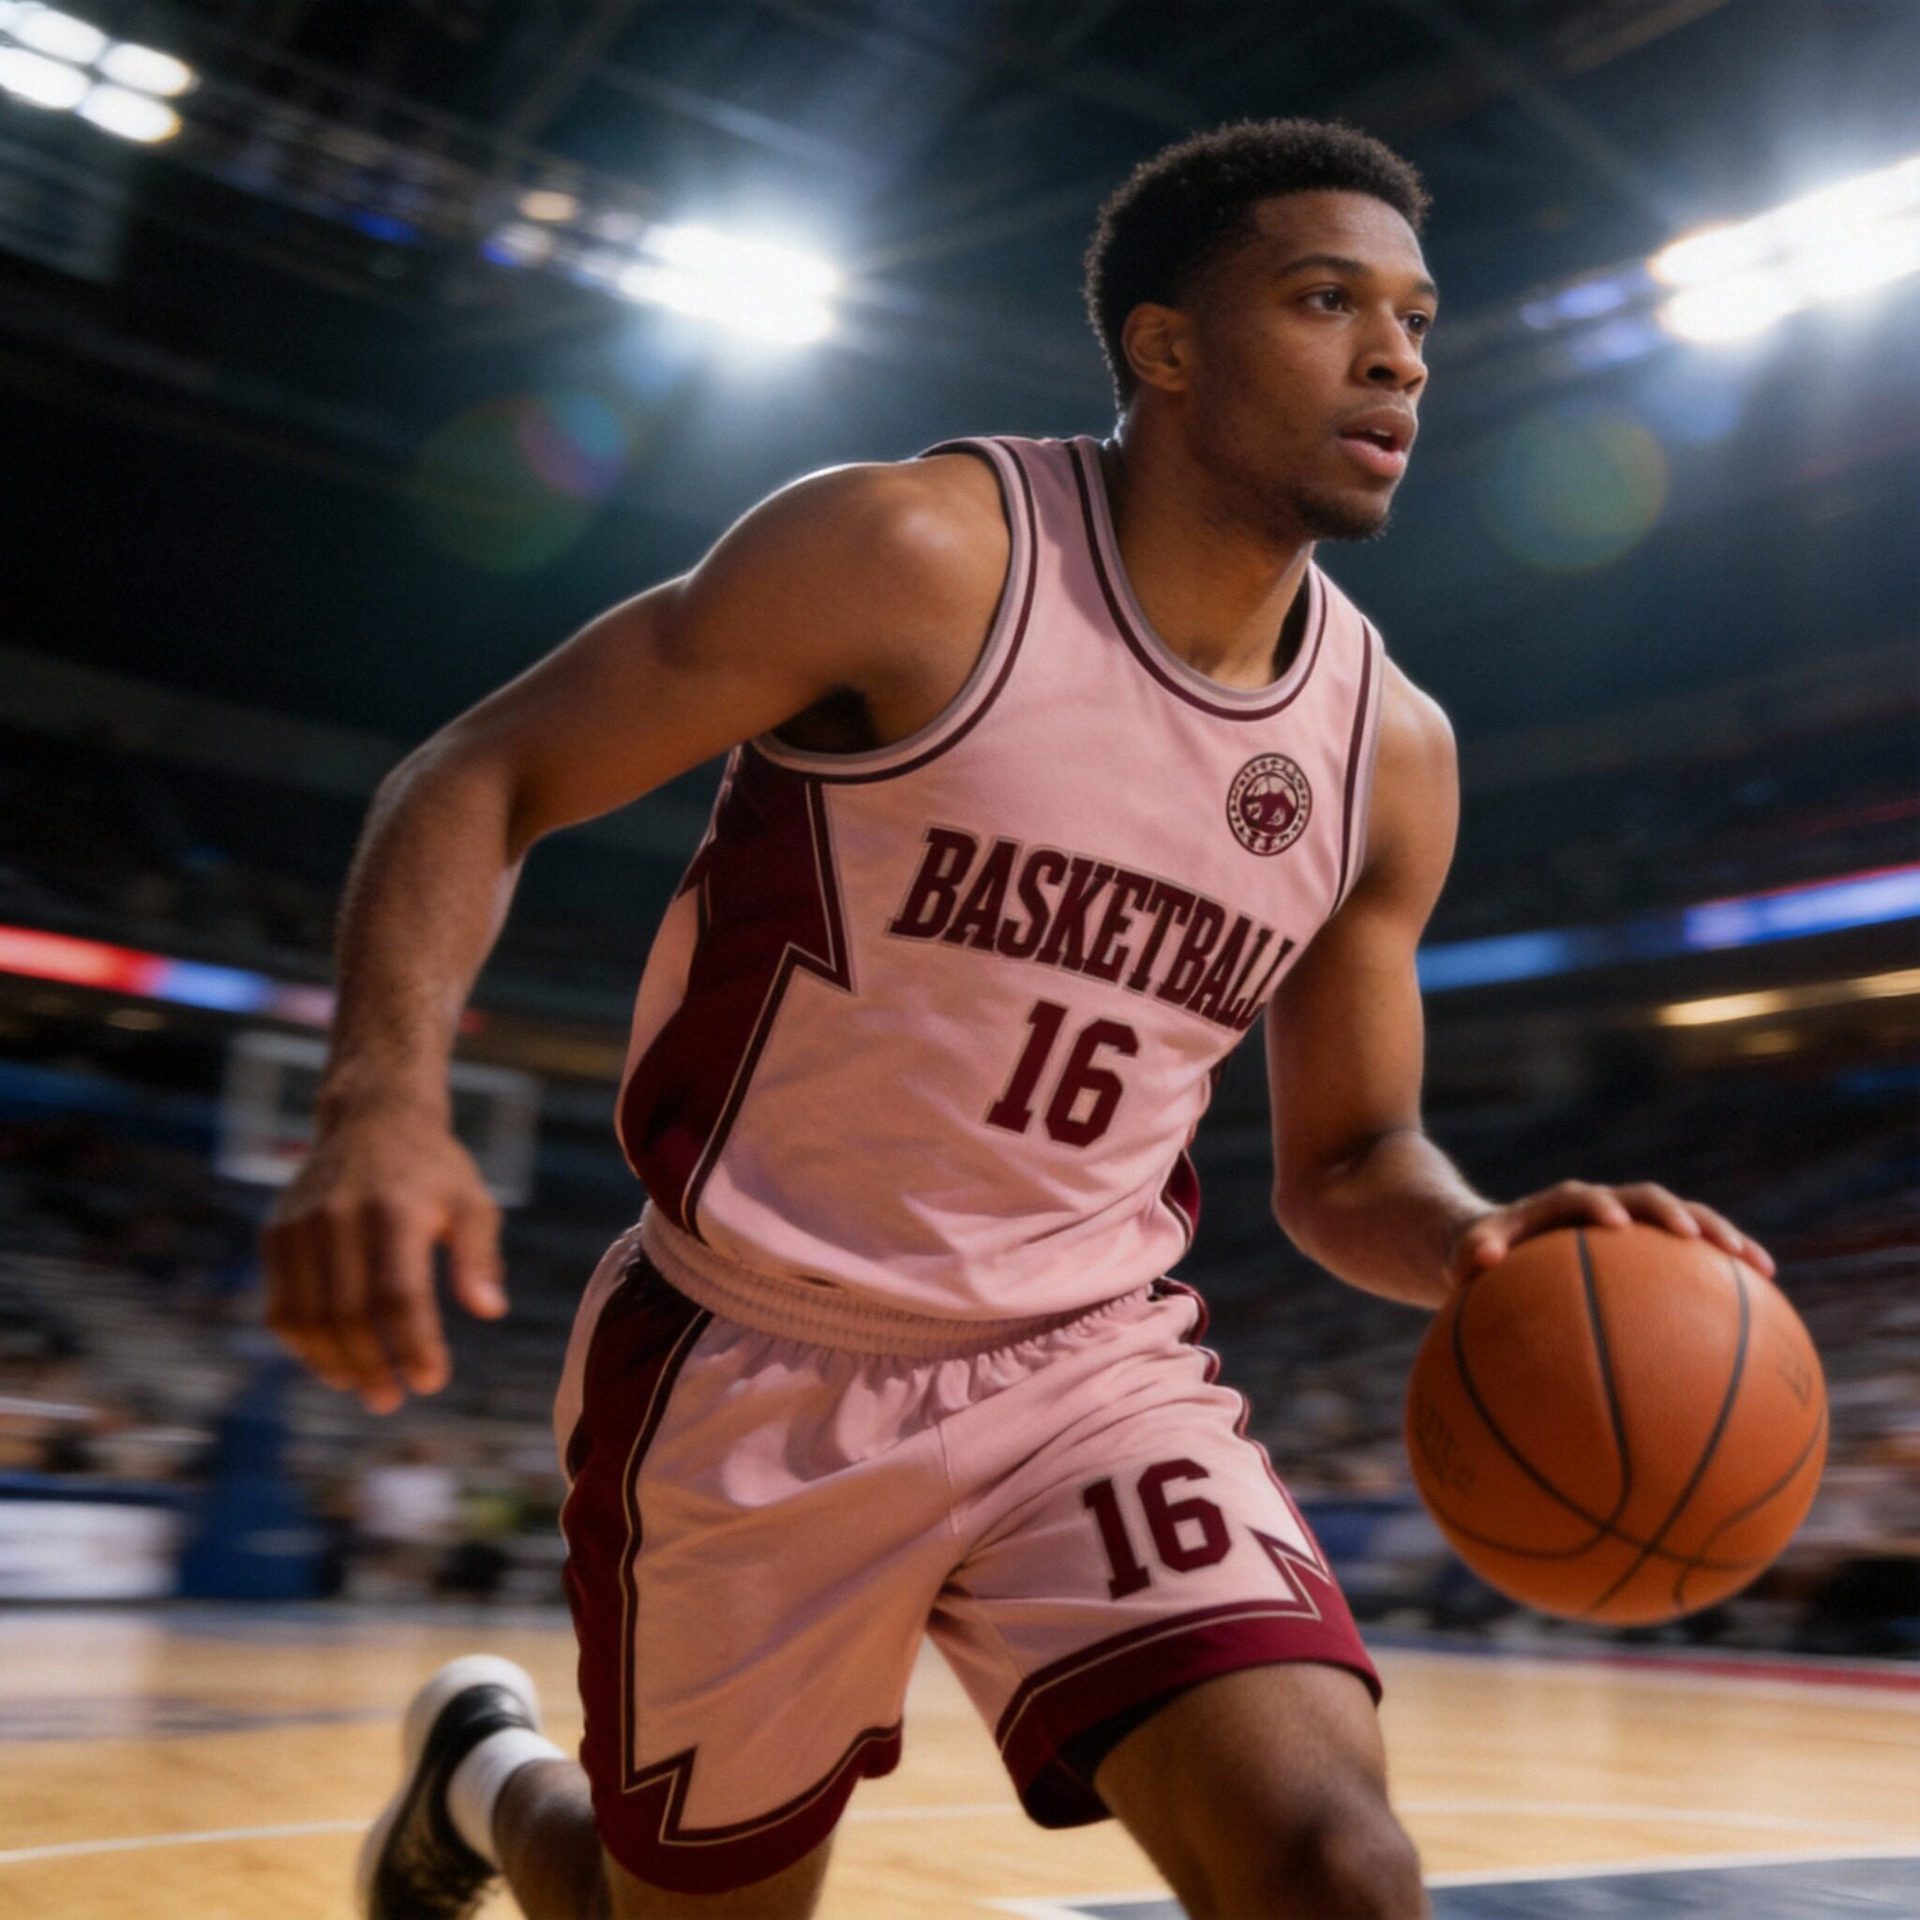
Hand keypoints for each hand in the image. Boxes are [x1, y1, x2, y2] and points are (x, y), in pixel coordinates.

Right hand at [263, 1100, 506, 1413]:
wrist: (371, 1119)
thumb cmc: (432, 1170)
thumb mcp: (472, 1201)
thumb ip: (480, 1255)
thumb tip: (490, 1310)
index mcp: (393, 1212)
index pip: (398, 1298)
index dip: (413, 1346)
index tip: (432, 1381)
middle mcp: (338, 1219)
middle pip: (347, 1317)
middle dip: (373, 1368)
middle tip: (395, 1399)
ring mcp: (299, 1228)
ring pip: (307, 1319)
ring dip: (335, 1366)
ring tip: (368, 1390)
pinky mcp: (275, 1236)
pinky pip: (281, 1306)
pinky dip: (304, 1345)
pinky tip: (334, 1364)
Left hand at [1445, 1179, 1774, 1290]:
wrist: (1490, 1243)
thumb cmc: (1475, 1251)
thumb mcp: (1462, 1249)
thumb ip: (1469, 1251)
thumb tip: (1475, 1261)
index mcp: (1556, 1207)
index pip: (1581, 1198)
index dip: (1600, 1206)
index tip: (1617, 1224)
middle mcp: (1599, 1209)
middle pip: (1646, 1200)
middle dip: (1676, 1212)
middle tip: (1698, 1237)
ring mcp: (1628, 1229)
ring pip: (1681, 1224)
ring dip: (1718, 1239)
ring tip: (1759, 1267)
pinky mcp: (1646, 1253)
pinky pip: (1688, 1263)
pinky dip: (1721, 1278)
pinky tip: (1760, 1313)